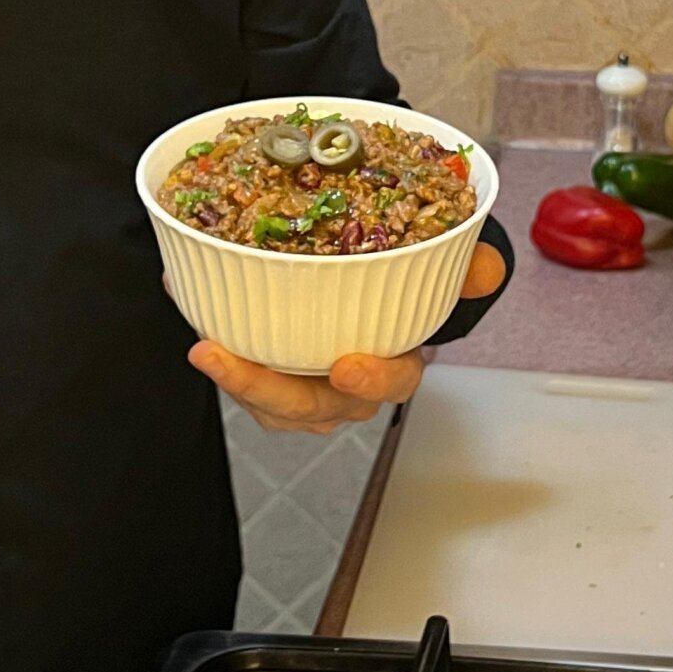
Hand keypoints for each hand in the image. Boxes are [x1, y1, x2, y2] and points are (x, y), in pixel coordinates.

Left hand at [188, 239, 506, 436]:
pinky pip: (242, 369)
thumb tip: (484, 266)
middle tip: (221, 356)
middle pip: (307, 405)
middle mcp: (345, 388)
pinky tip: (187, 296)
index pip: (391, 383)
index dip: (372, 380)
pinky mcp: (269, 369)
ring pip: (267, 399)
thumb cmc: (405, 293)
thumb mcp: (442, 273)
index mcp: (392, 365)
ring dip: (232, 378)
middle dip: (262, 387)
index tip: (347, 365)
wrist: (375, 297)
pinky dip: (218, 340)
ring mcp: (303, 386)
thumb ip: (466, 268)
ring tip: (201, 342)